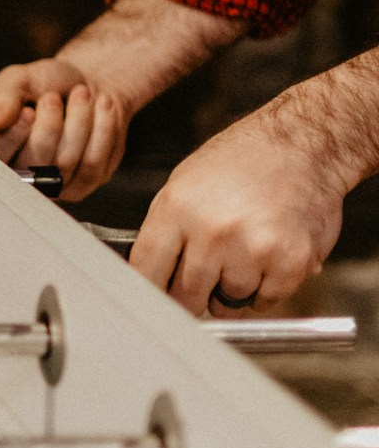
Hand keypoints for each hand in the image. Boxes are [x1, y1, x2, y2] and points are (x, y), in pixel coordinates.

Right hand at [0, 58, 129, 200]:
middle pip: (35, 164)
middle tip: (53, 96)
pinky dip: (103, 128)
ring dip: (79, 120)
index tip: (28, 111)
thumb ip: (4, 96)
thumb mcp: (19, 79)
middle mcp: (22, 175)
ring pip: (67, 162)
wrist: (91, 84)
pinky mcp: (85, 184)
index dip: (13, 137)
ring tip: (82, 93)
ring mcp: (53, 184)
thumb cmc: (48, 83)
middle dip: (50, 123)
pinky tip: (102, 106)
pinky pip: (94, 163)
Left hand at [129, 121, 341, 317]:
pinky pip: (264, 301)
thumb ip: (163, 232)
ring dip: (230, 289)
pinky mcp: (291, 263)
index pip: (146, 272)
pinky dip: (264, 289)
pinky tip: (265, 258)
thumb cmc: (241, 162)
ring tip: (241, 253)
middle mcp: (213, 232)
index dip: (150, 289)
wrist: (302, 145)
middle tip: (203, 274)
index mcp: (178, 210)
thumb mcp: (182, 185)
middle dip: (190, 293)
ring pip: (226, 302)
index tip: (155, 296)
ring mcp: (253, 250)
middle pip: (185, 297)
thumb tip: (146, 274)